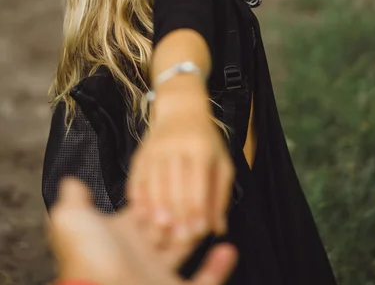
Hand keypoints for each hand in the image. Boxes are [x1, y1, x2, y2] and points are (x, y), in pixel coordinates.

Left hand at [48, 177, 237, 284]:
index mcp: (122, 236)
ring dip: (199, 232)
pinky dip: (217, 268)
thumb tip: (71, 181)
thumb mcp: (72, 221)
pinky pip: (205, 281)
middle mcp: (141, 254)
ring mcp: (159, 275)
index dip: (160, 194)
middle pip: (169, 226)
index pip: (146, 209)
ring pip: (186, 248)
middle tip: (199, 194)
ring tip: (215, 217)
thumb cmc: (89, 258)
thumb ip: (75, 200)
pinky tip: (227, 249)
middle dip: (184, 210)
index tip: (178, 175)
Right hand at [128, 82, 234, 249]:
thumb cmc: (206, 140)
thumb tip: (219, 229)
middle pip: (173, 187)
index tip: (197, 234)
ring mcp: (155, 149)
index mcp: (200, 148)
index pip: (196, 185)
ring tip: (159, 232)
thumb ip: (220, 195)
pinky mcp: (140, 153)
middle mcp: (175, 147)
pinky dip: (138, 199)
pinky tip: (142, 216)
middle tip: (177, 240)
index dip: (196, 211)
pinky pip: (136, 179)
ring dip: (155, 211)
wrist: (181, 108)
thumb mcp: (221, 162)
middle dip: (175, 216)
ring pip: (153, 185)